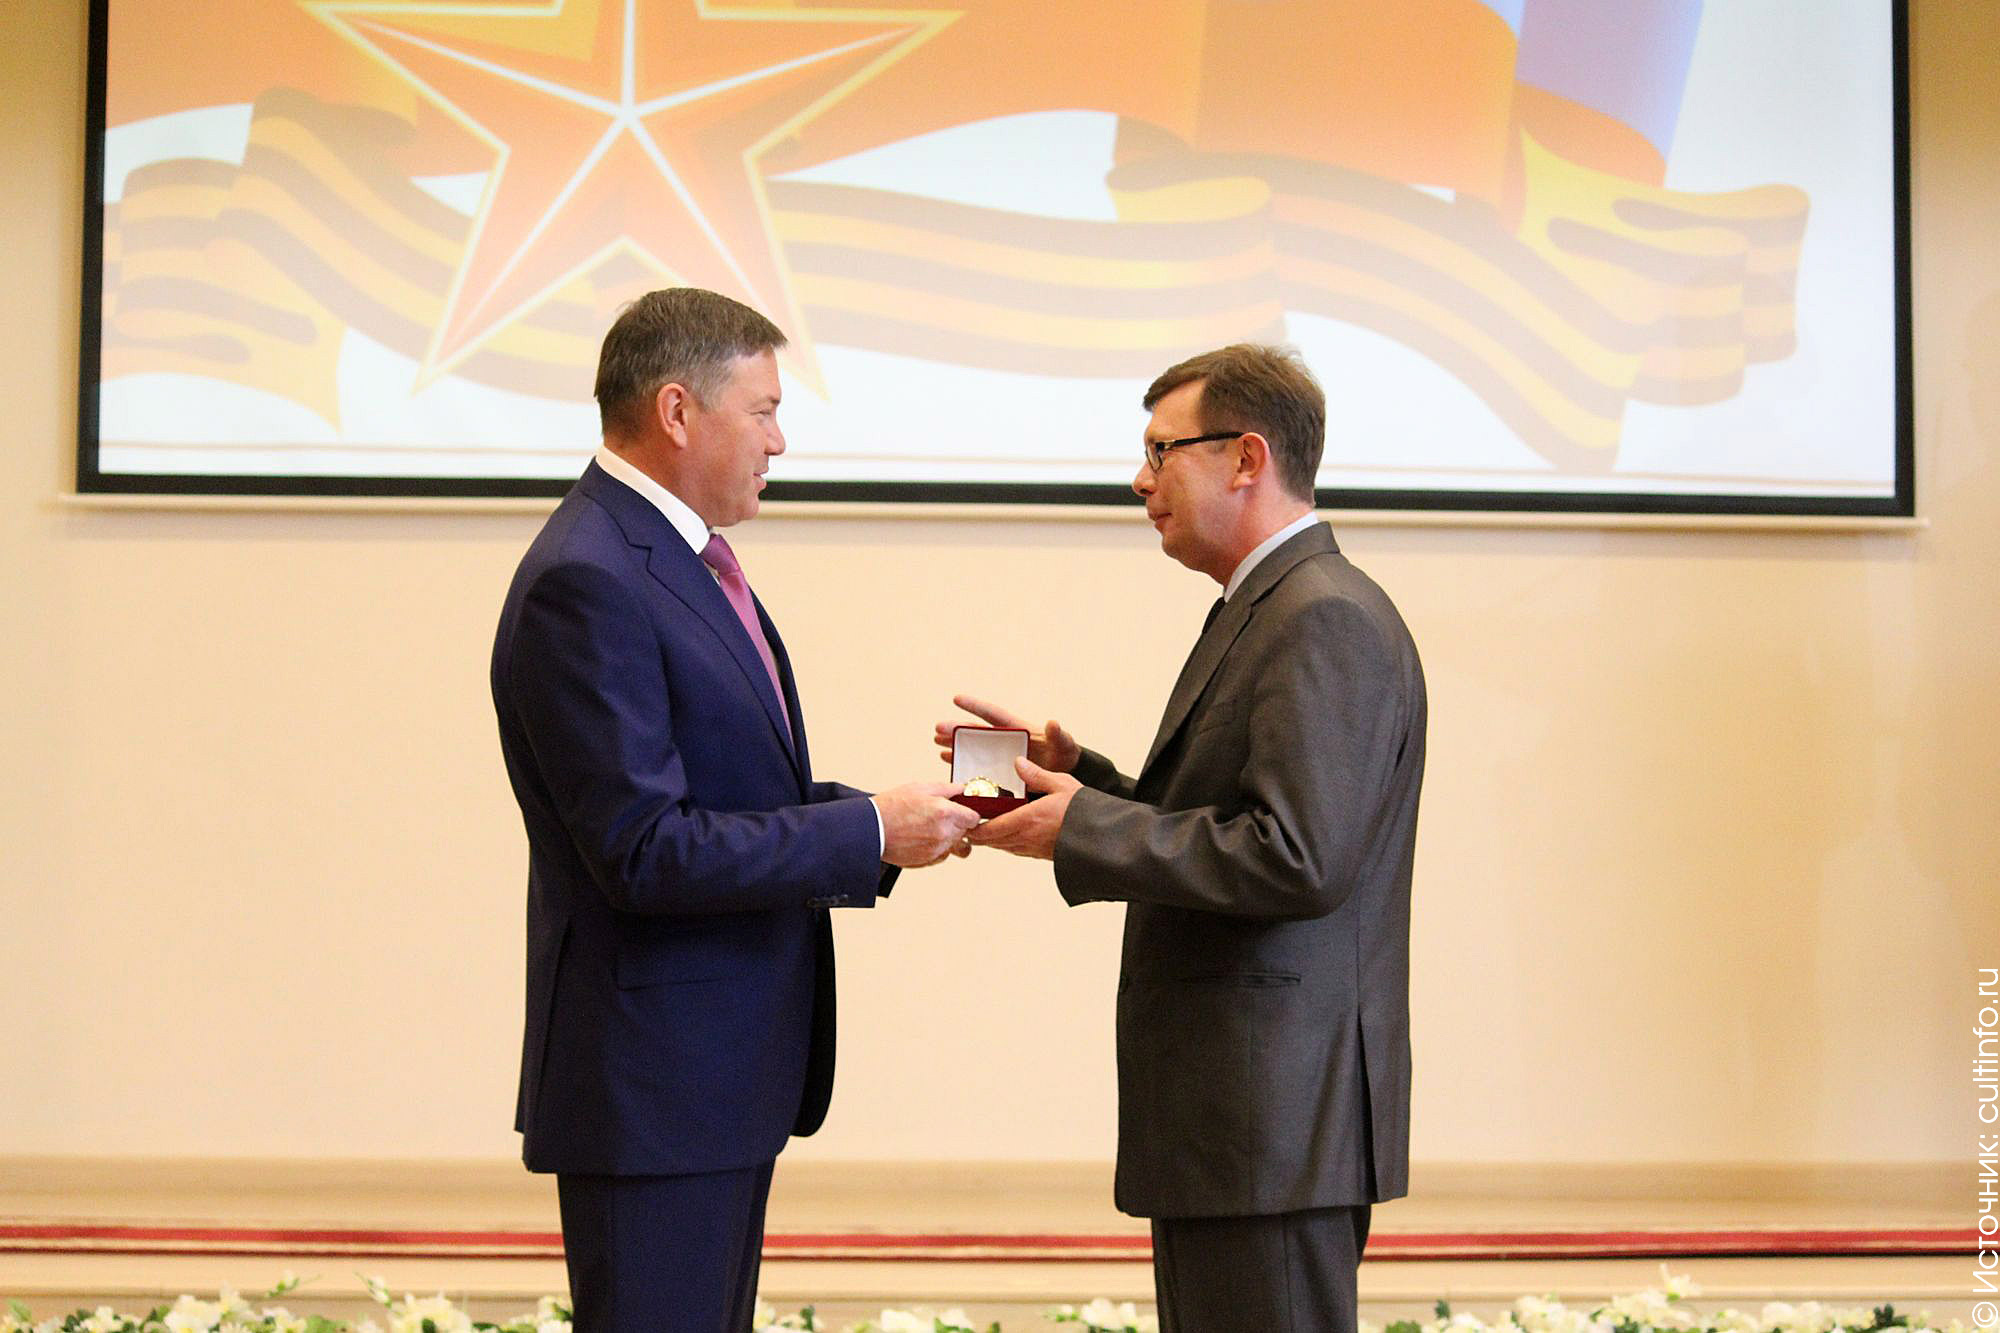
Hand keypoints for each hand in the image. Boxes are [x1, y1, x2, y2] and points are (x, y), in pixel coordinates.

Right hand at [874, 782, 981, 867]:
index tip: (962, 810)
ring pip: (956, 845)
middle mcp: (944, 834)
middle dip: (959, 824)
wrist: (870, 829)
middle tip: (942, 816)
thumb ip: (947, 789)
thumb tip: (963, 789)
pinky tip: (923, 837)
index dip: (969, 813)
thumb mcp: (921, 788)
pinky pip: (943, 855)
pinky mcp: (927, 860)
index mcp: (945, 813)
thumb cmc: (892, 806)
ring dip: (950, 837)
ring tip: (931, 828)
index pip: (974, 818)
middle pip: (966, 832)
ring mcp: (936, 849)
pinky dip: (938, 848)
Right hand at [933, 694, 1080, 773]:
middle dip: (957, 729)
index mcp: (1015, 728)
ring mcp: (1000, 755)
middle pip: (976, 732)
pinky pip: (977, 765)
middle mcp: (1004, 739)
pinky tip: (947, 760)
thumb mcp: (1063, 743)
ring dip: (954, 744)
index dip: (975, 706)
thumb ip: (1058, 735)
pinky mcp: (999, 770)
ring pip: (972, 747)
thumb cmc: (1064, 753)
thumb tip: (1052, 723)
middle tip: (937, 729)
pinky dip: (962, 762)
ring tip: (936, 741)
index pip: (992, 714)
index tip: (956, 698)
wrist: (1063, 773)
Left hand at [965, 757, 1081, 859]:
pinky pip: (1018, 850)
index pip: (992, 828)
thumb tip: (1017, 762)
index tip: (966, 822)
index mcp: (1028, 819)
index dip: (975, 828)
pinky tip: (1008, 836)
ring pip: (1005, 847)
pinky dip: (1007, 844)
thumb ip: (1037, 775)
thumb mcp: (1061, 784)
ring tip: (983, 831)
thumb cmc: (1084, 809)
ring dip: (993, 840)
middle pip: (994, 841)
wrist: (1104, 837)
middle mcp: (1028, 837)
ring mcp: (1035, 849)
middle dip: (979, 835)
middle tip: (968, 826)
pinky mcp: (1043, 855)